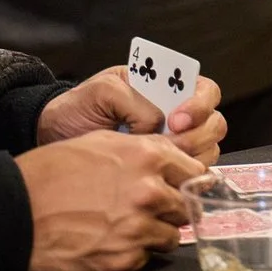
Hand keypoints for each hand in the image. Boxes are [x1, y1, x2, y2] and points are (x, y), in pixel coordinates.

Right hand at [15, 130, 205, 270]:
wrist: (16, 209)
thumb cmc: (53, 171)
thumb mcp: (101, 142)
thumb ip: (145, 148)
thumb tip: (174, 158)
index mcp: (148, 157)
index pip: (195, 171)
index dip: (184, 179)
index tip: (177, 185)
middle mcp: (149, 192)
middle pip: (187, 205)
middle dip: (173, 207)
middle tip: (152, 208)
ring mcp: (138, 228)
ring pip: (172, 235)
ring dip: (157, 232)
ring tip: (128, 226)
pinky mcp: (124, 259)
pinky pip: (147, 257)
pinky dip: (135, 252)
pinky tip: (111, 240)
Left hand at [36, 65, 225, 163]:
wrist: (57, 139)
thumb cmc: (80, 109)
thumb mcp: (101, 91)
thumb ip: (133, 101)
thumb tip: (154, 125)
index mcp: (168, 89)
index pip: (206, 91)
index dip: (199, 105)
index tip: (175, 119)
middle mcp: (179, 118)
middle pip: (214, 125)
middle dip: (197, 136)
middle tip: (170, 143)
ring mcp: (174, 147)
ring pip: (206, 154)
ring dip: (188, 160)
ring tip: (158, 164)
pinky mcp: (165, 174)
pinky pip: (187, 179)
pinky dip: (178, 181)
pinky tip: (155, 181)